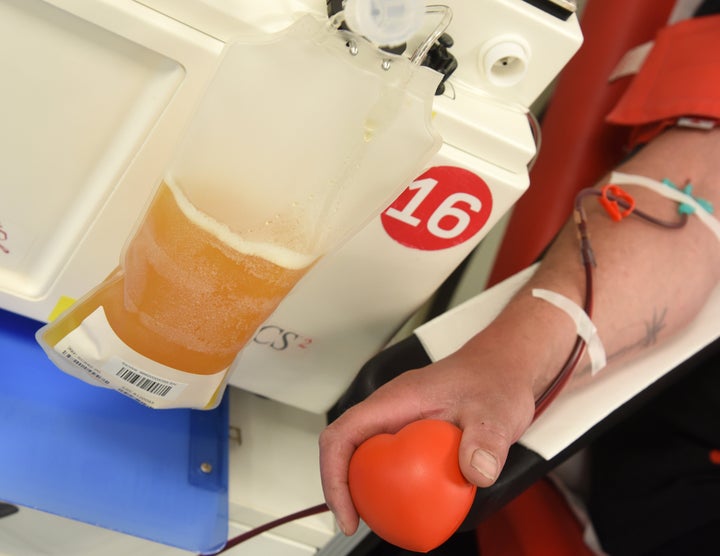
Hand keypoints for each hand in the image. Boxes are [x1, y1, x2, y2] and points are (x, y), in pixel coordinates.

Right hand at [318, 345, 536, 535]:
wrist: (503, 368)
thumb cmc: (493, 379)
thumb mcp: (495, 411)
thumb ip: (486, 441)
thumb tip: (476, 473)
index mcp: (395, 400)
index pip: (343, 434)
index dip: (334, 476)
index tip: (347, 512)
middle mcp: (389, 410)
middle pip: (346, 450)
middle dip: (342, 489)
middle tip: (357, 523)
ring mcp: (399, 421)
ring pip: (365, 457)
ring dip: (364, 489)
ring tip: (382, 520)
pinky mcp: (411, 433)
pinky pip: (390, 461)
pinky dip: (391, 486)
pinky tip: (413, 507)